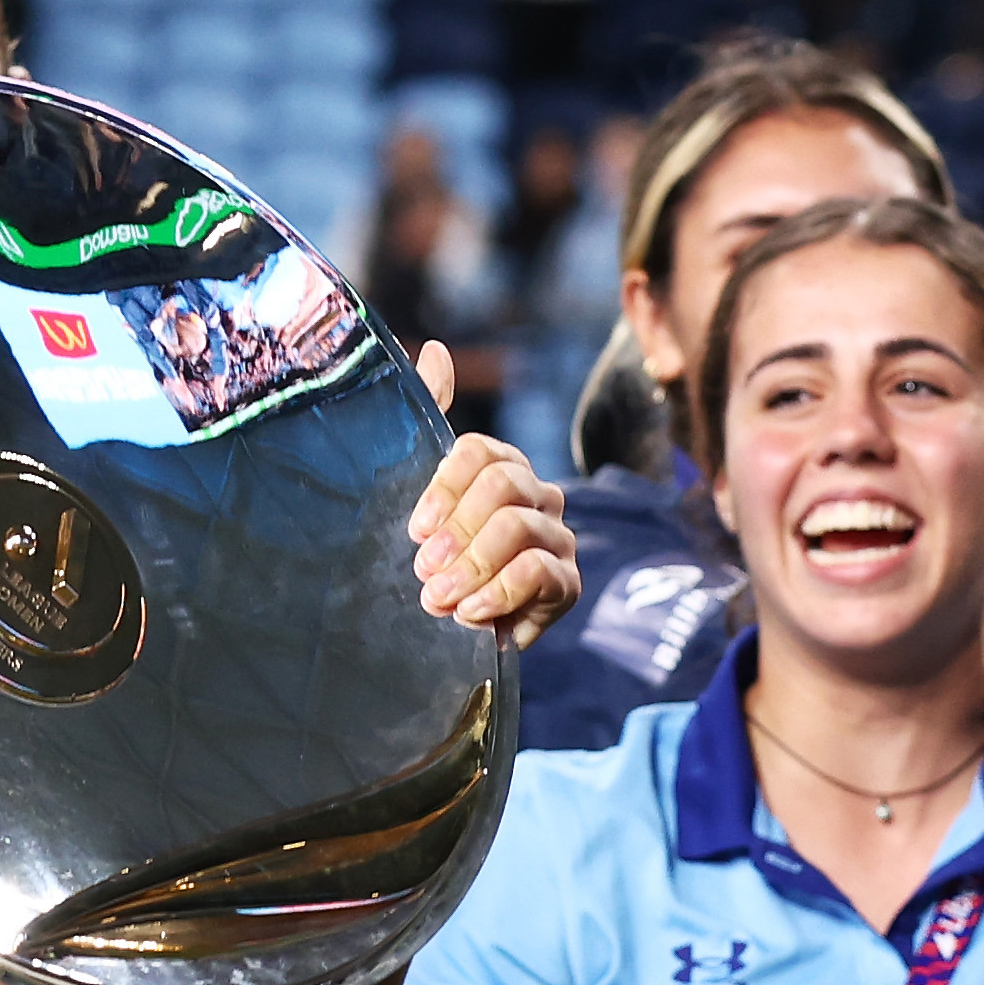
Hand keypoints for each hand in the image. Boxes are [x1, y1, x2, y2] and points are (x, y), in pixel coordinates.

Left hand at [411, 422, 582, 648]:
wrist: (451, 633)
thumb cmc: (437, 560)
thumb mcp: (417, 496)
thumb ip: (429, 417)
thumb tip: (435, 352)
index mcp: (502, 469)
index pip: (481, 451)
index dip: (445, 488)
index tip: (415, 529)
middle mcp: (537, 495)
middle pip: (502, 485)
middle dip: (457, 531)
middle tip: (425, 568)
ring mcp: (557, 537)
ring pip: (516, 527)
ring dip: (470, 566)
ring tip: (439, 597)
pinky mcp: (567, 583)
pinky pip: (536, 571)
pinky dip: (496, 593)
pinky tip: (470, 613)